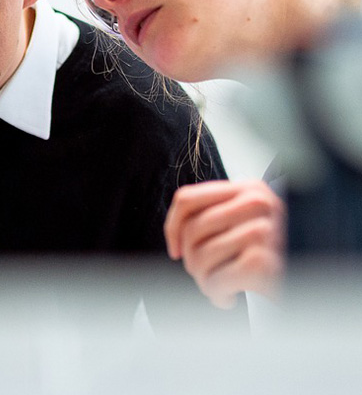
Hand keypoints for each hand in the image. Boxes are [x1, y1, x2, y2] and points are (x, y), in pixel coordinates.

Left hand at [164, 180, 285, 308]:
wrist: (313, 288)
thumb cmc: (275, 258)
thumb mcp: (248, 223)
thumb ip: (218, 215)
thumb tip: (176, 232)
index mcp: (250, 188)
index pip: (187, 199)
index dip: (172, 228)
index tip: (176, 251)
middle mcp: (258, 203)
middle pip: (192, 231)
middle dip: (192, 261)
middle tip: (206, 277)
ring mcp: (264, 231)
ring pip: (200, 256)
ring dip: (204, 281)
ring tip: (219, 289)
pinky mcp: (265, 263)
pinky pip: (216, 280)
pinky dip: (216, 295)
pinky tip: (229, 298)